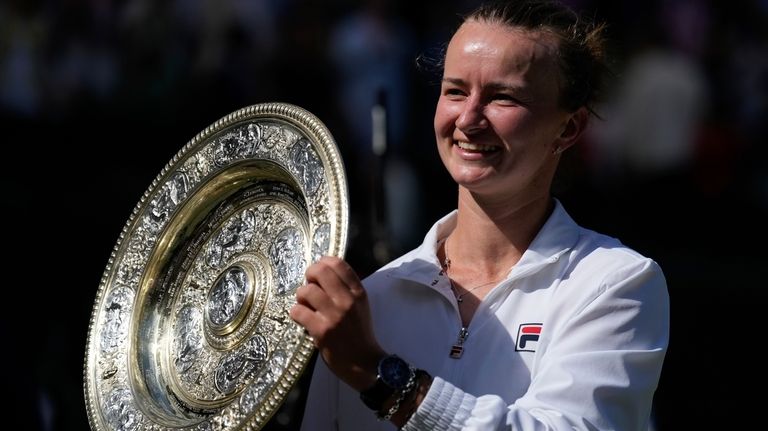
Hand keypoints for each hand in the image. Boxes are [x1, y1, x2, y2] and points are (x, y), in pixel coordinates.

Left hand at [290, 256, 384, 390]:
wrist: (364, 363)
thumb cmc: (359, 334)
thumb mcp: (360, 306)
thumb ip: (346, 289)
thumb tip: (322, 273)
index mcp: (358, 292)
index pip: (338, 263)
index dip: (323, 263)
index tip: (318, 274)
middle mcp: (347, 300)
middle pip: (320, 271)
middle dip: (309, 275)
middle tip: (309, 286)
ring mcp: (334, 315)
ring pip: (306, 291)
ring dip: (301, 297)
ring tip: (305, 306)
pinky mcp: (322, 330)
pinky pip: (298, 311)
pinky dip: (296, 313)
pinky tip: (303, 319)